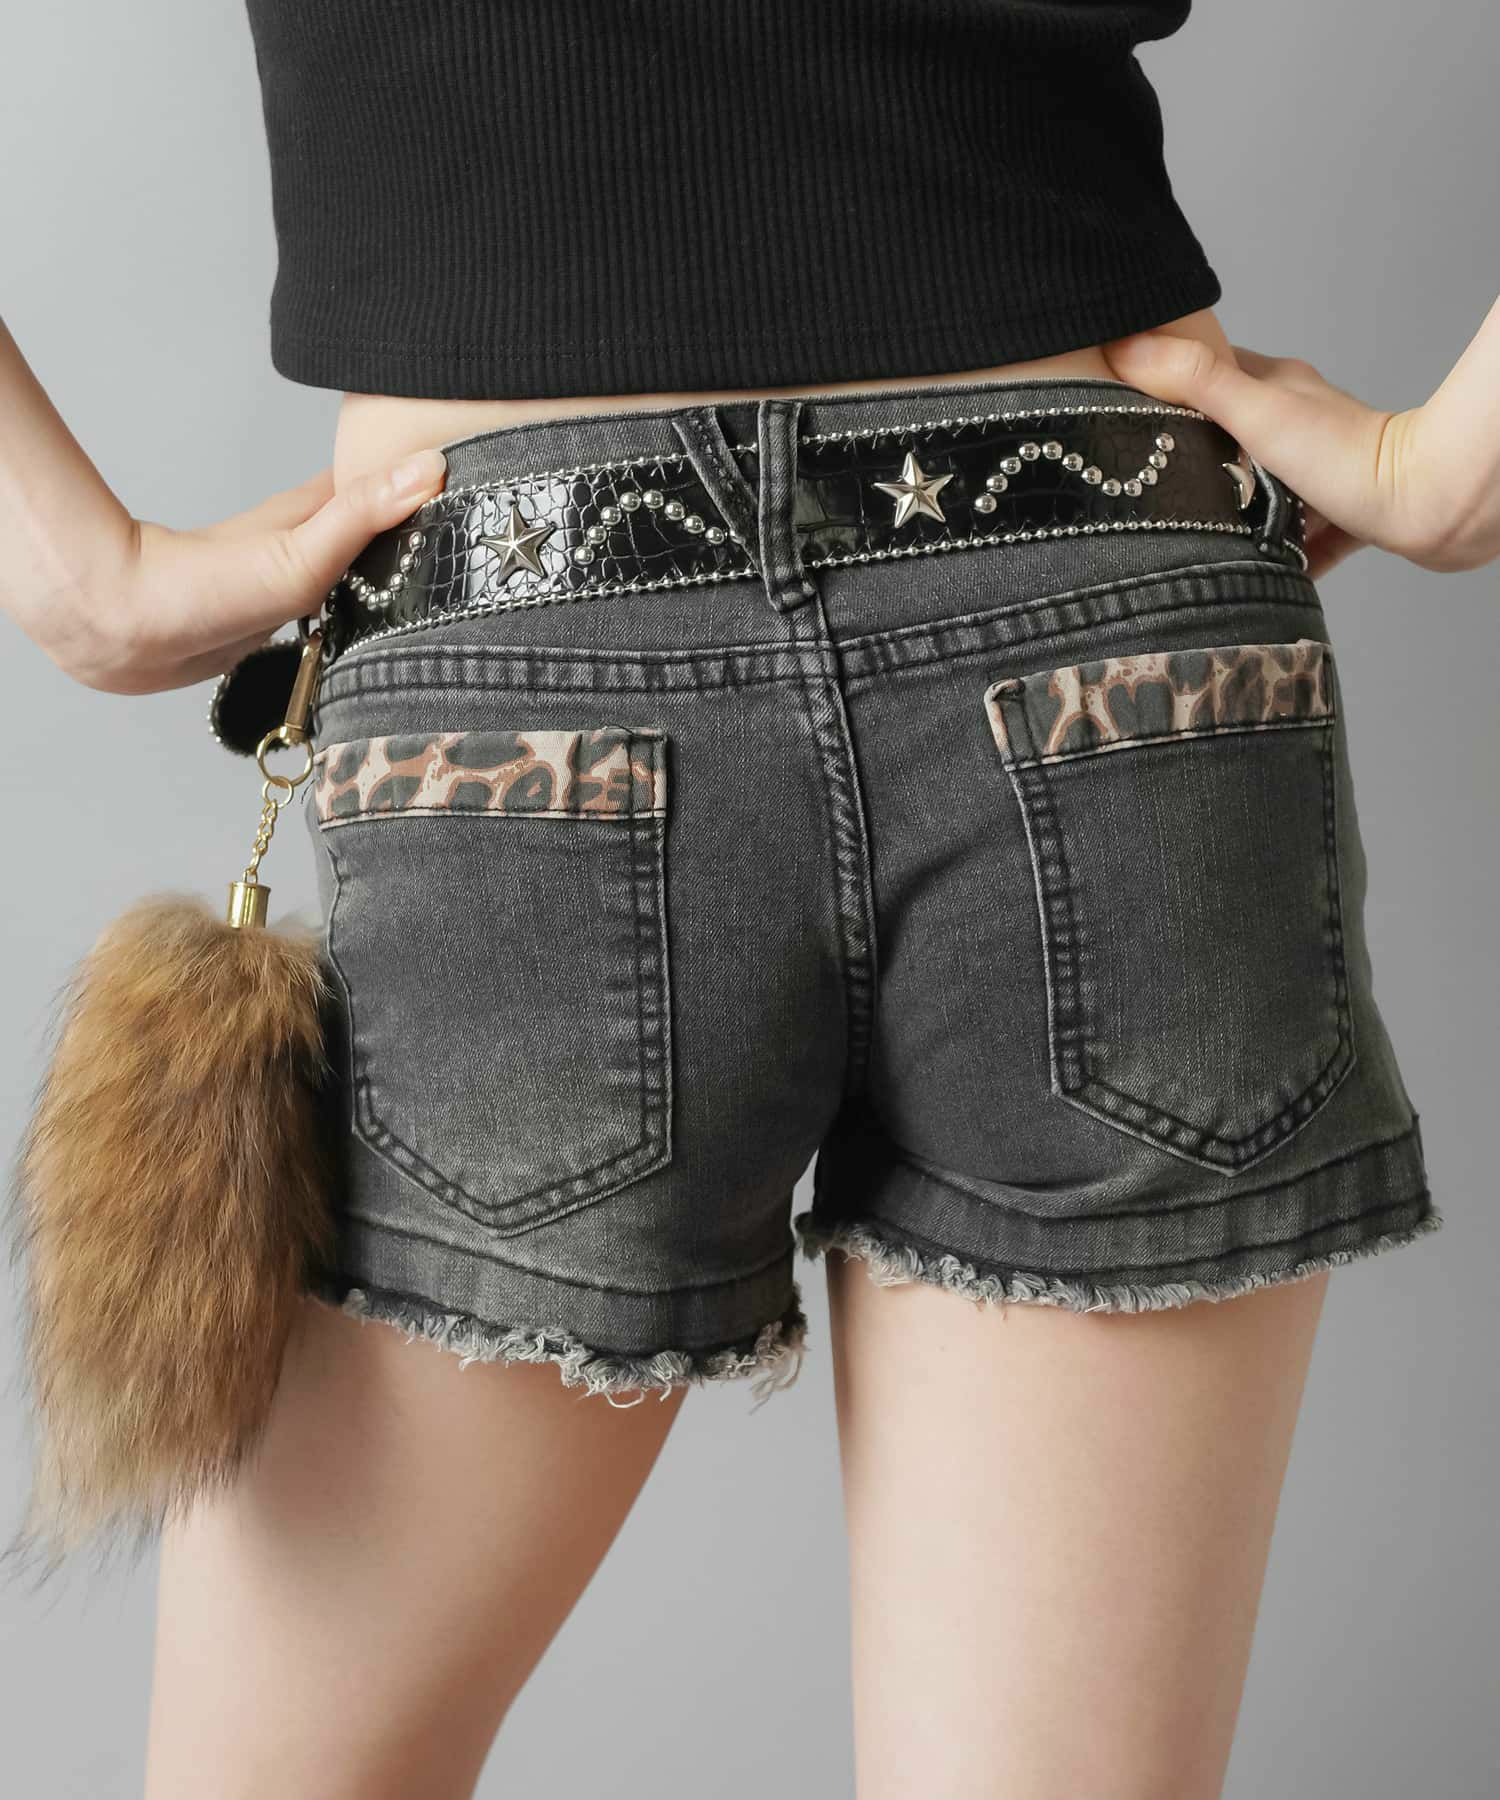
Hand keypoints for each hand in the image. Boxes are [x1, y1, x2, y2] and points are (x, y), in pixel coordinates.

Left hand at [41, 449, 447, 694]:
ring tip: (452, 587)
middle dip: (430, 528)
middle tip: (483, 542)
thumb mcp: (302, 551)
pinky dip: (370, 610)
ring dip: (401, 571)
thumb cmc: (205, 588)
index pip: (396, 481)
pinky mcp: (283, 618)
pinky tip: (387, 630)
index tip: (491, 481)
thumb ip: (365, 513)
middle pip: (387, 524)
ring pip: (365, 565)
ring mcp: (298, 578)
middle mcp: (314, 540)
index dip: (440, 478)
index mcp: (323, 511)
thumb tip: (432, 465)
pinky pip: (344, 607)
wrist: (127, 628)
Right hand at [1102, 296, 1499, 579]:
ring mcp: (1322, 470)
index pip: (1210, 372)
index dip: (1167, 383)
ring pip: (1264, 487)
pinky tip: (1254, 573)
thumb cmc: (1350, 457)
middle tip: (1152, 482)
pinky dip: (1279, 555)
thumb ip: (1195, 383)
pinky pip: (1302, 538)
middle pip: (1232, 434)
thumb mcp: (1256, 411)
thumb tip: (1130, 349)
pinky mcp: (1345, 514)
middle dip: (1194, 456)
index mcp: (1277, 388)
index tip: (1126, 402)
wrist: (1428, 504)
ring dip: (1234, 509)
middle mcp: (1301, 423)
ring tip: (1194, 535)